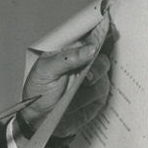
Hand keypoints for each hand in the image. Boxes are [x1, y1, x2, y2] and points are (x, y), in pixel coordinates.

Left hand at [20, 14, 111, 140]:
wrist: (39, 121)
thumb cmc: (38, 93)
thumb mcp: (45, 72)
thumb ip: (67, 59)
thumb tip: (90, 49)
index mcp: (70, 52)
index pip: (89, 35)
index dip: (101, 30)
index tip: (108, 27)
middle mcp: (84, 62)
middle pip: (103, 51)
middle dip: (98, 59)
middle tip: (89, 71)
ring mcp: (92, 79)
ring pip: (105, 71)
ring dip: (93, 79)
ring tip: (76, 89)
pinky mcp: (97, 96)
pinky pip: (102, 91)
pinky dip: (90, 96)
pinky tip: (76, 101)